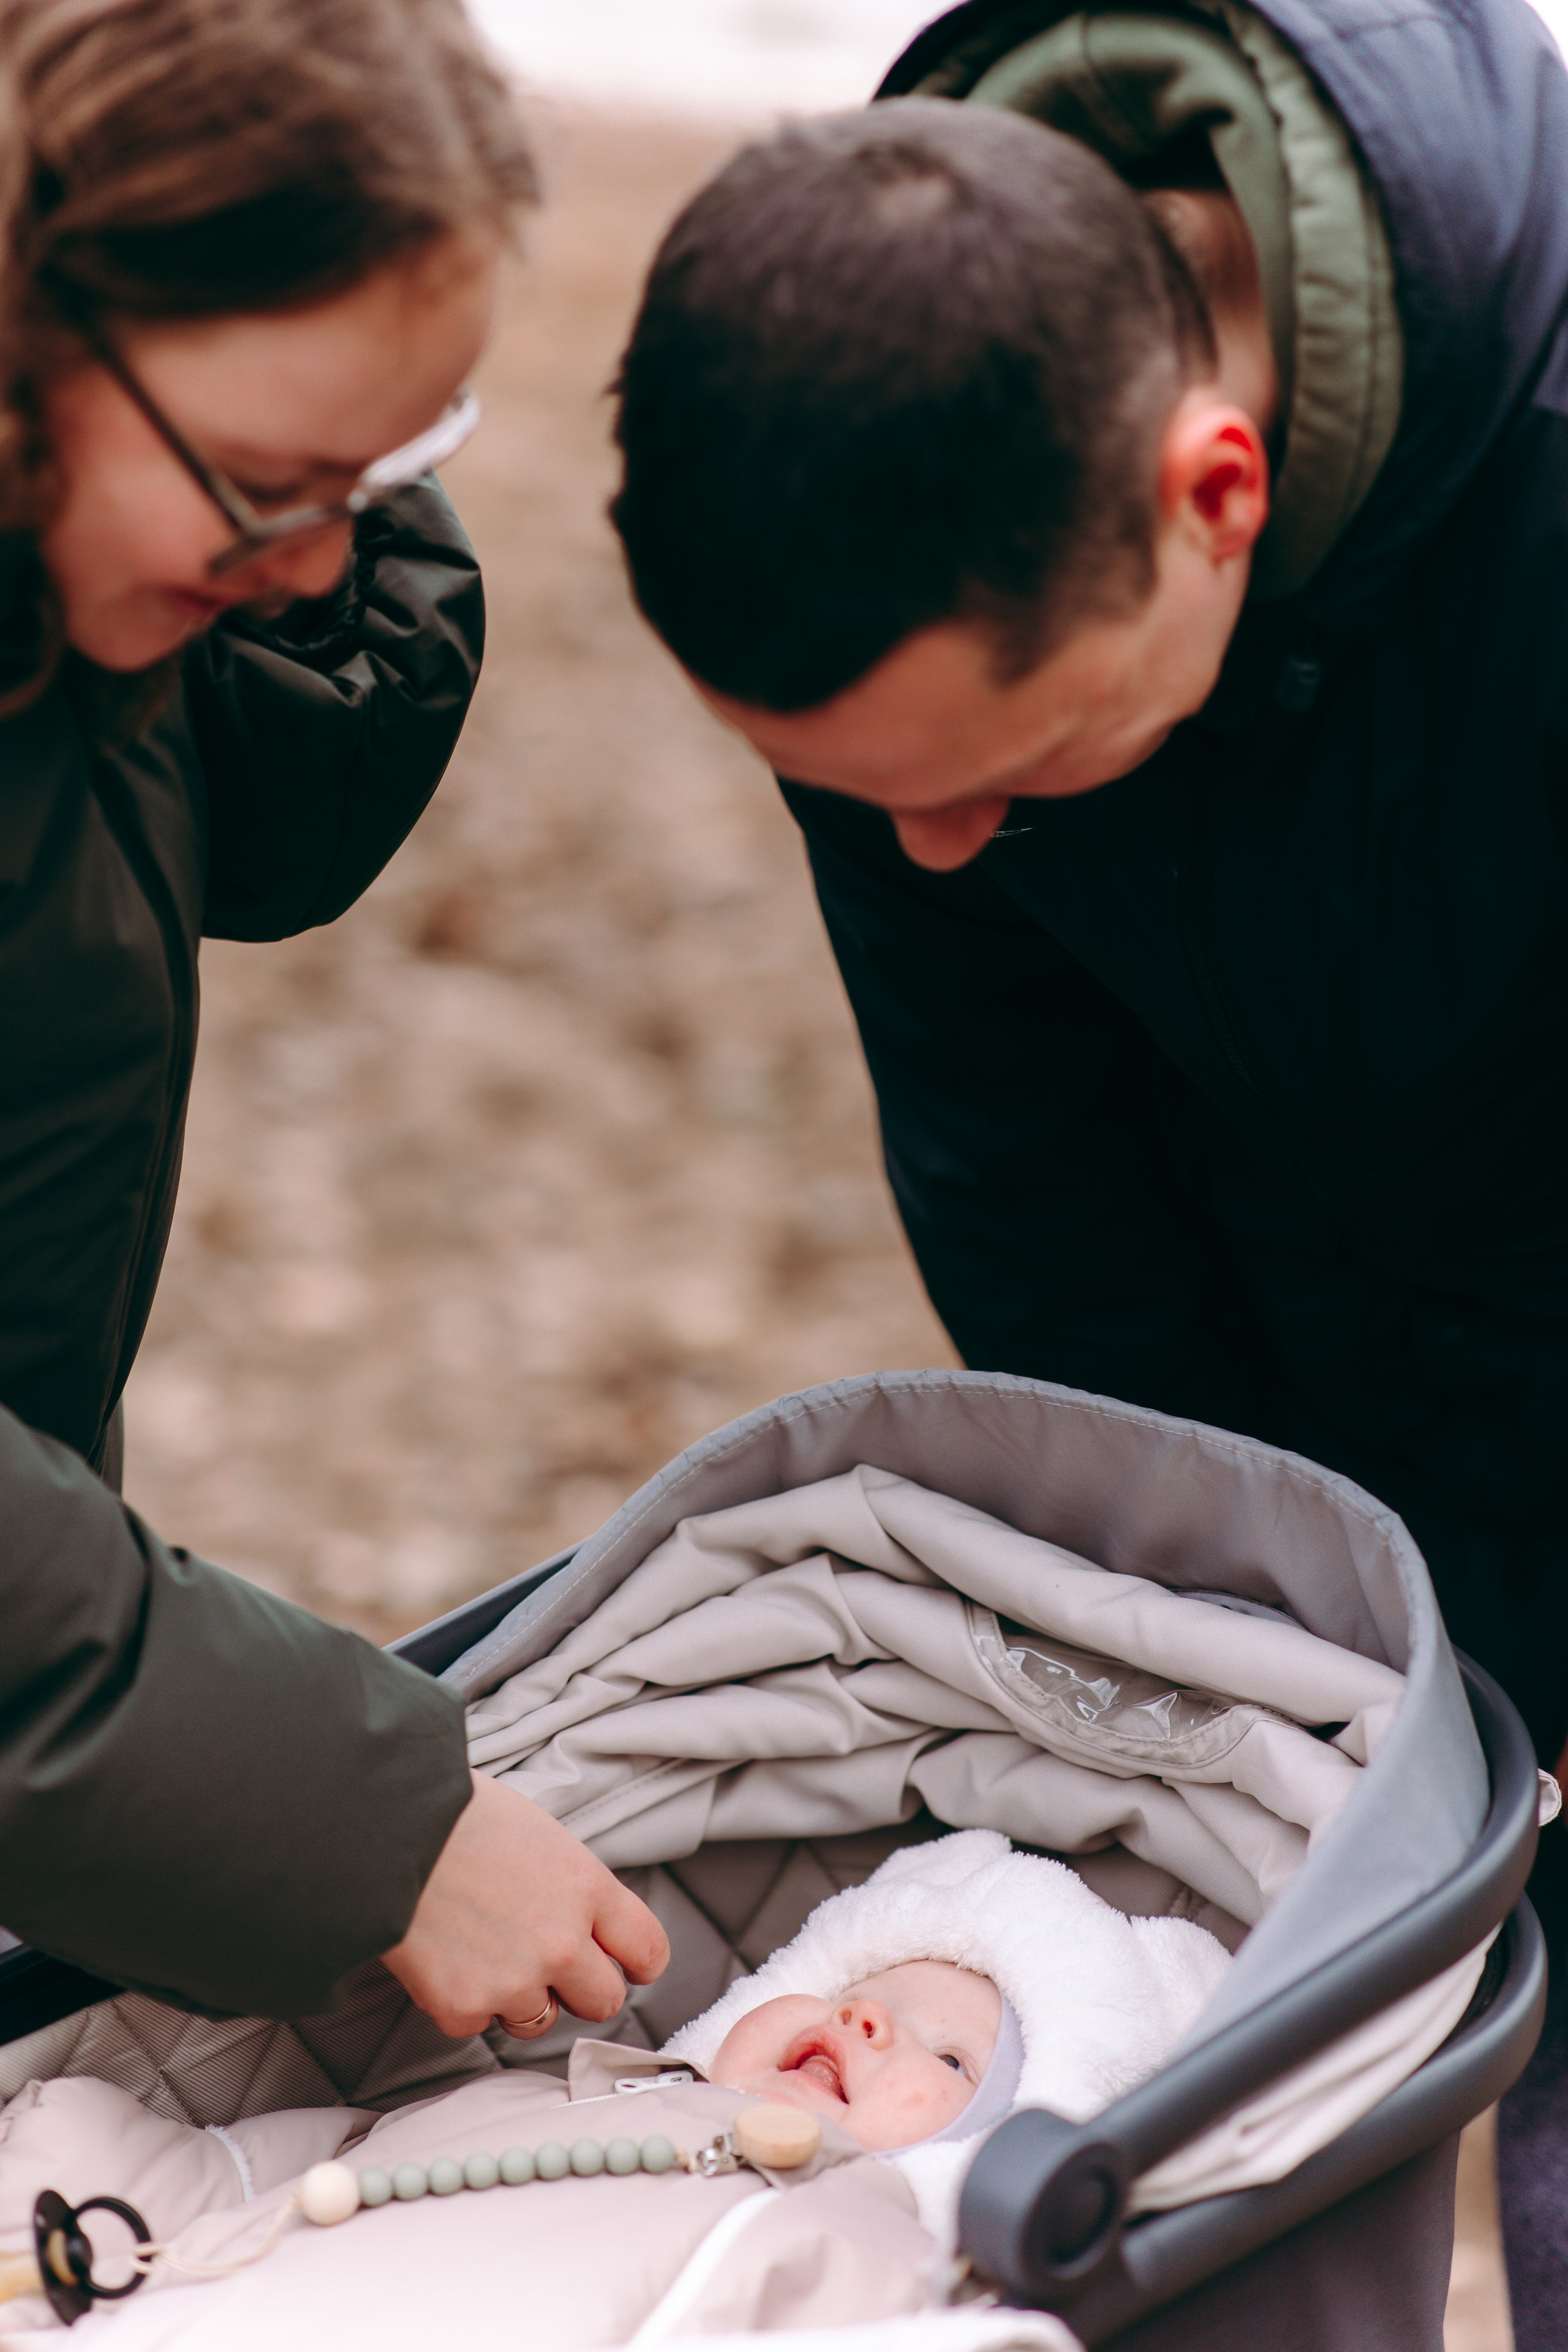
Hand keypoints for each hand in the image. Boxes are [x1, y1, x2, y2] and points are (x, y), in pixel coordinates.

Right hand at [382, 1773, 668, 2038]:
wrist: (385, 1827)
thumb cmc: (459, 1816)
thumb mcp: (539, 1836)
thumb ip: (570, 1888)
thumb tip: (583, 1922)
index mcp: (588, 1888)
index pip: (648, 1950)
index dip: (637, 1962)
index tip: (625, 1965)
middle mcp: (563, 1942)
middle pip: (604, 2000)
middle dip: (579, 1988)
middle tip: (546, 1965)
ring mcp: (515, 1981)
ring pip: (539, 2020)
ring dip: (519, 1997)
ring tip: (481, 1948)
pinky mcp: (464, 2007)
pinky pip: (477, 2022)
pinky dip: (460, 1999)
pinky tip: (441, 1953)